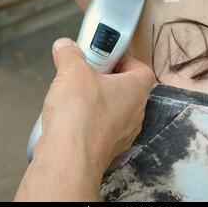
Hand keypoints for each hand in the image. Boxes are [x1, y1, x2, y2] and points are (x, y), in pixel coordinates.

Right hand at [15, 38, 154, 200]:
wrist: (69, 160)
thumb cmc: (81, 116)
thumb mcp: (72, 71)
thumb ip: (70, 54)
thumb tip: (66, 46)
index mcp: (136, 90)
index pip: (141, 67)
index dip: (123, 58)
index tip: (104, 54)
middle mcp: (134, 113)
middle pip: (124, 87)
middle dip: (103, 77)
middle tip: (85, 70)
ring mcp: (121, 134)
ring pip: (111, 108)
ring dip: (93, 99)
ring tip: (73, 93)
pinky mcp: (105, 148)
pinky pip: (99, 127)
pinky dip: (85, 120)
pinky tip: (68, 116)